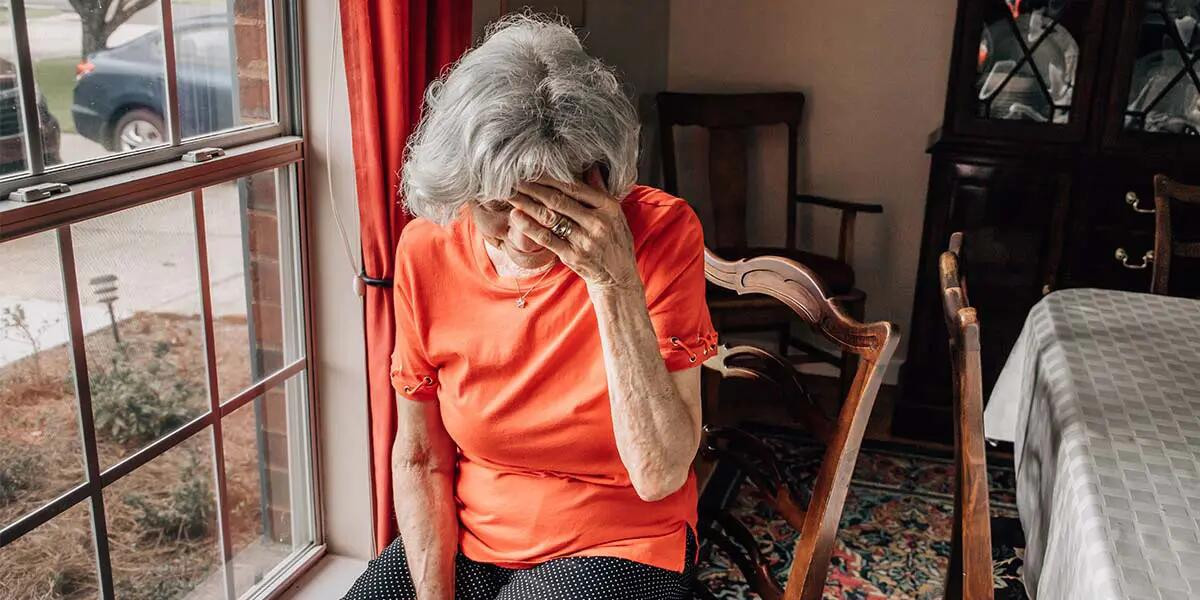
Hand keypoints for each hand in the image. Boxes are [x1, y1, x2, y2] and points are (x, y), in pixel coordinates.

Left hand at [510, 168, 640, 291]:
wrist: (618, 278)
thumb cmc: (615, 243)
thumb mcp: (616, 215)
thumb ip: (600, 191)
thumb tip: (589, 167)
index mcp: (608, 207)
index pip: (575, 188)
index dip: (550, 178)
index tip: (532, 170)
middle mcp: (597, 222)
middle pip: (559, 200)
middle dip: (533, 188)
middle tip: (513, 179)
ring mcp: (585, 241)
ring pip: (550, 218)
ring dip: (527, 204)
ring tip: (510, 195)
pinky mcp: (573, 256)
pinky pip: (547, 239)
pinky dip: (530, 227)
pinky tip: (516, 217)